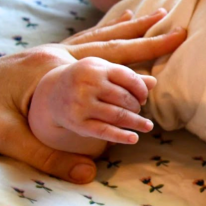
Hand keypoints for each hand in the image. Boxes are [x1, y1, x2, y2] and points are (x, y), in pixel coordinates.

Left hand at [0, 9, 185, 183]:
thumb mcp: (7, 138)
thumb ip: (48, 157)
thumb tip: (88, 173)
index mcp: (52, 66)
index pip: (107, 61)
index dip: (142, 58)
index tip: (171, 54)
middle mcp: (54, 53)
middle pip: (109, 42)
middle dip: (145, 36)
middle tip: (177, 28)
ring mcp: (48, 52)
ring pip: (97, 37)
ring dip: (127, 28)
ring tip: (152, 14)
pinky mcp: (42, 58)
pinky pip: (82, 41)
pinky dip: (103, 33)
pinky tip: (114, 28)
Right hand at [29, 57, 156, 155]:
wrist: (51, 92)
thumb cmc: (86, 79)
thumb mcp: (104, 72)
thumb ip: (128, 77)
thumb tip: (154, 82)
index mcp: (95, 67)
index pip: (129, 78)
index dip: (141, 90)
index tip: (144, 97)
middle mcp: (86, 84)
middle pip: (124, 98)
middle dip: (137, 106)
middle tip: (139, 110)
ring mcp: (80, 104)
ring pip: (118, 115)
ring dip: (136, 122)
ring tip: (147, 126)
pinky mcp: (76, 122)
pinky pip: (104, 131)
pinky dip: (121, 136)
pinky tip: (134, 138)